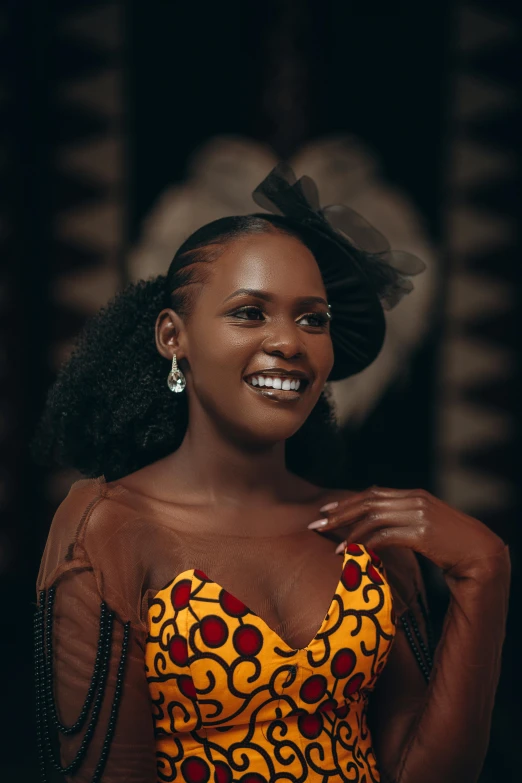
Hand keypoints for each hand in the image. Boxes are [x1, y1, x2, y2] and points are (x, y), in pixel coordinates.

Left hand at [309, 486, 505, 577]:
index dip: (347, 501)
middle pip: (367, 501)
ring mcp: (418, 515)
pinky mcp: (421, 533)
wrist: (481, 553)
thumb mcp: (428, 526)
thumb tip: (381, 528)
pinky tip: (351, 552)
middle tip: (317, 524)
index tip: (327, 510)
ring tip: (329, 542)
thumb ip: (406, 520)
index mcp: (414, 495)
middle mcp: (414, 500)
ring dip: (347, 530)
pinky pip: (384, 535)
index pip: (373, 493)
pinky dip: (364, 543)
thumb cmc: (453, 545)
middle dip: (340, 513)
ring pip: (372, 517)